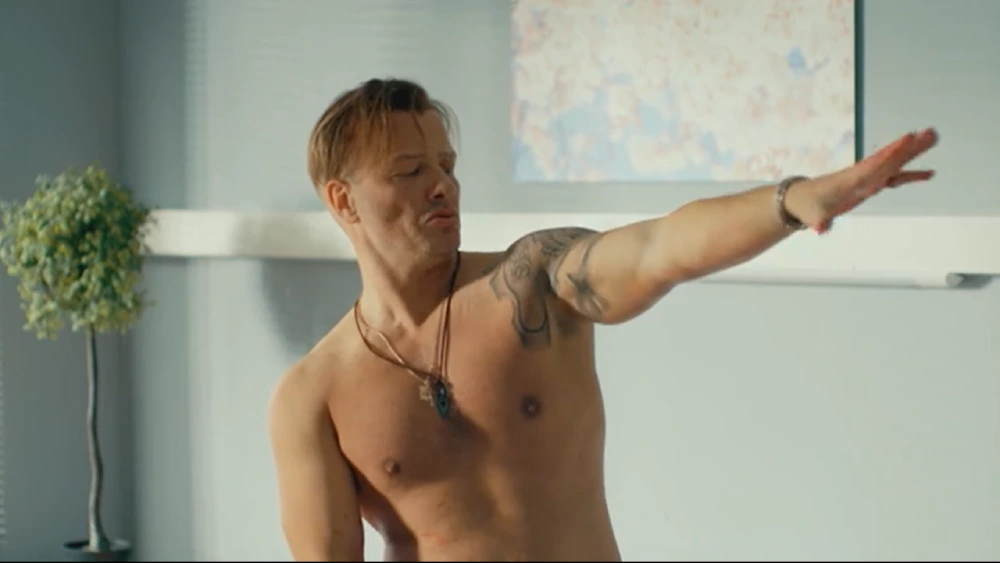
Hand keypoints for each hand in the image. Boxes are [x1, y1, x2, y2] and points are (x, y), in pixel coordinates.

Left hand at [787, 128, 938, 232]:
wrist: (802, 200)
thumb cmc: (809, 206)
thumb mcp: (813, 216)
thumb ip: (820, 221)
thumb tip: (820, 229)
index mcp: (852, 180)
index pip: (875, 165)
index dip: (892, 154)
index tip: (908, 138)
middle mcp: (863, 175)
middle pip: (889, 159)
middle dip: (909, 147)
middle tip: (930, 133)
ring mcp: (868, 179)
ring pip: (895, 165)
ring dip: (913, 154)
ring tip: (933, 139)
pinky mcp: (871, 185)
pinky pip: (895, 178)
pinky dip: (911, 176)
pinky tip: (928, 174)